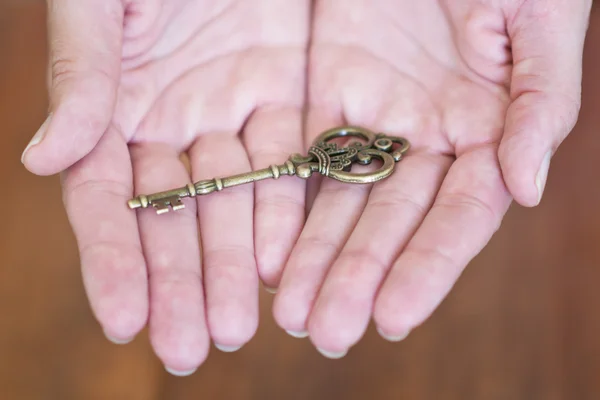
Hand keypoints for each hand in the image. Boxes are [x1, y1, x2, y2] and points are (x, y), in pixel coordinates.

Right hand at [21, 0, 307, 373]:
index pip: (109, 201)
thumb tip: (46, 160)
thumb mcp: (100, 4)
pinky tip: (284, 262)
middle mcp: (170, 123)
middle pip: (174, 218)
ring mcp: (229, 112)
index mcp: (113, 108)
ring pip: (232, 202)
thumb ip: (81, 76)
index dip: (114, 262)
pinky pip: (287, 160)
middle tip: (193, 348)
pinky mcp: (283, 92)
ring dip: (234, 265)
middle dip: (181, 283)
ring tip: (240, 327)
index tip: (125, 322)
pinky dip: (283, 211)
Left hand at [270, 0, 591, 356]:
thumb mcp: (538, 15)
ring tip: (290, 312)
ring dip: (316, 257)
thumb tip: (525, 190)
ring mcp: (374, 114)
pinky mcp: (326, 87)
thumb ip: (541, 103)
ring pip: (342, 199)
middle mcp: (428, 135)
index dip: (428, 267)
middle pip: (391, 220)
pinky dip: (286, 201)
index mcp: (487, 126)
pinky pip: (303, 153)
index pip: (458, 215)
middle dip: (359, 277)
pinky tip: (266, 248)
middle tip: (325, 332)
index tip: (393, 319)